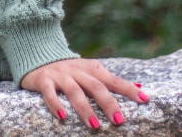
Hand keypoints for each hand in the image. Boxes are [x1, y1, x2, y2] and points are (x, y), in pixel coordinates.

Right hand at [20, 58, 148, 126]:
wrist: (37, 56)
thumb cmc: (69, 70)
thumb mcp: (90, 71)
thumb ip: (112, 80)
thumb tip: (140, 86)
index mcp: (91, 68)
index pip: (113, 80)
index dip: (128, 89)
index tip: (144, 99)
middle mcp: (77, 70)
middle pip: (96, 86)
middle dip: (108, 103)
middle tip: (119, 120)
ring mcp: (60, 75)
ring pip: (74, 91)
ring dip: (85, 109)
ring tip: (95, 125)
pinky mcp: (44, 80)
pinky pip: (49, 93)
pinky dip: (56, 105)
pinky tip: (63, 117)